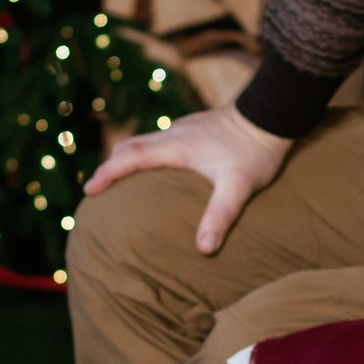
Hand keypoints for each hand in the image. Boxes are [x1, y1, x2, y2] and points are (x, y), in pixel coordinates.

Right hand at [80, 103, 293, 254]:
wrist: (273, 114)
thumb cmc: (256, 151)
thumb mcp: (239, 187)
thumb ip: (220, 216)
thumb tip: (204, 249)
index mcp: (177, 147)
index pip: (130, 158)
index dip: (107, 173)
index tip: (89, 189)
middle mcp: (175, 133)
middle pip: (131, 146)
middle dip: (111, 166)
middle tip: (97, 187)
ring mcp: (185, 127)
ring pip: (146, 140)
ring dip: (129, 157)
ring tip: (121, 178)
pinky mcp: (197, 126)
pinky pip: (162, 139)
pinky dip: (149, 152)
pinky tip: (160, 166)